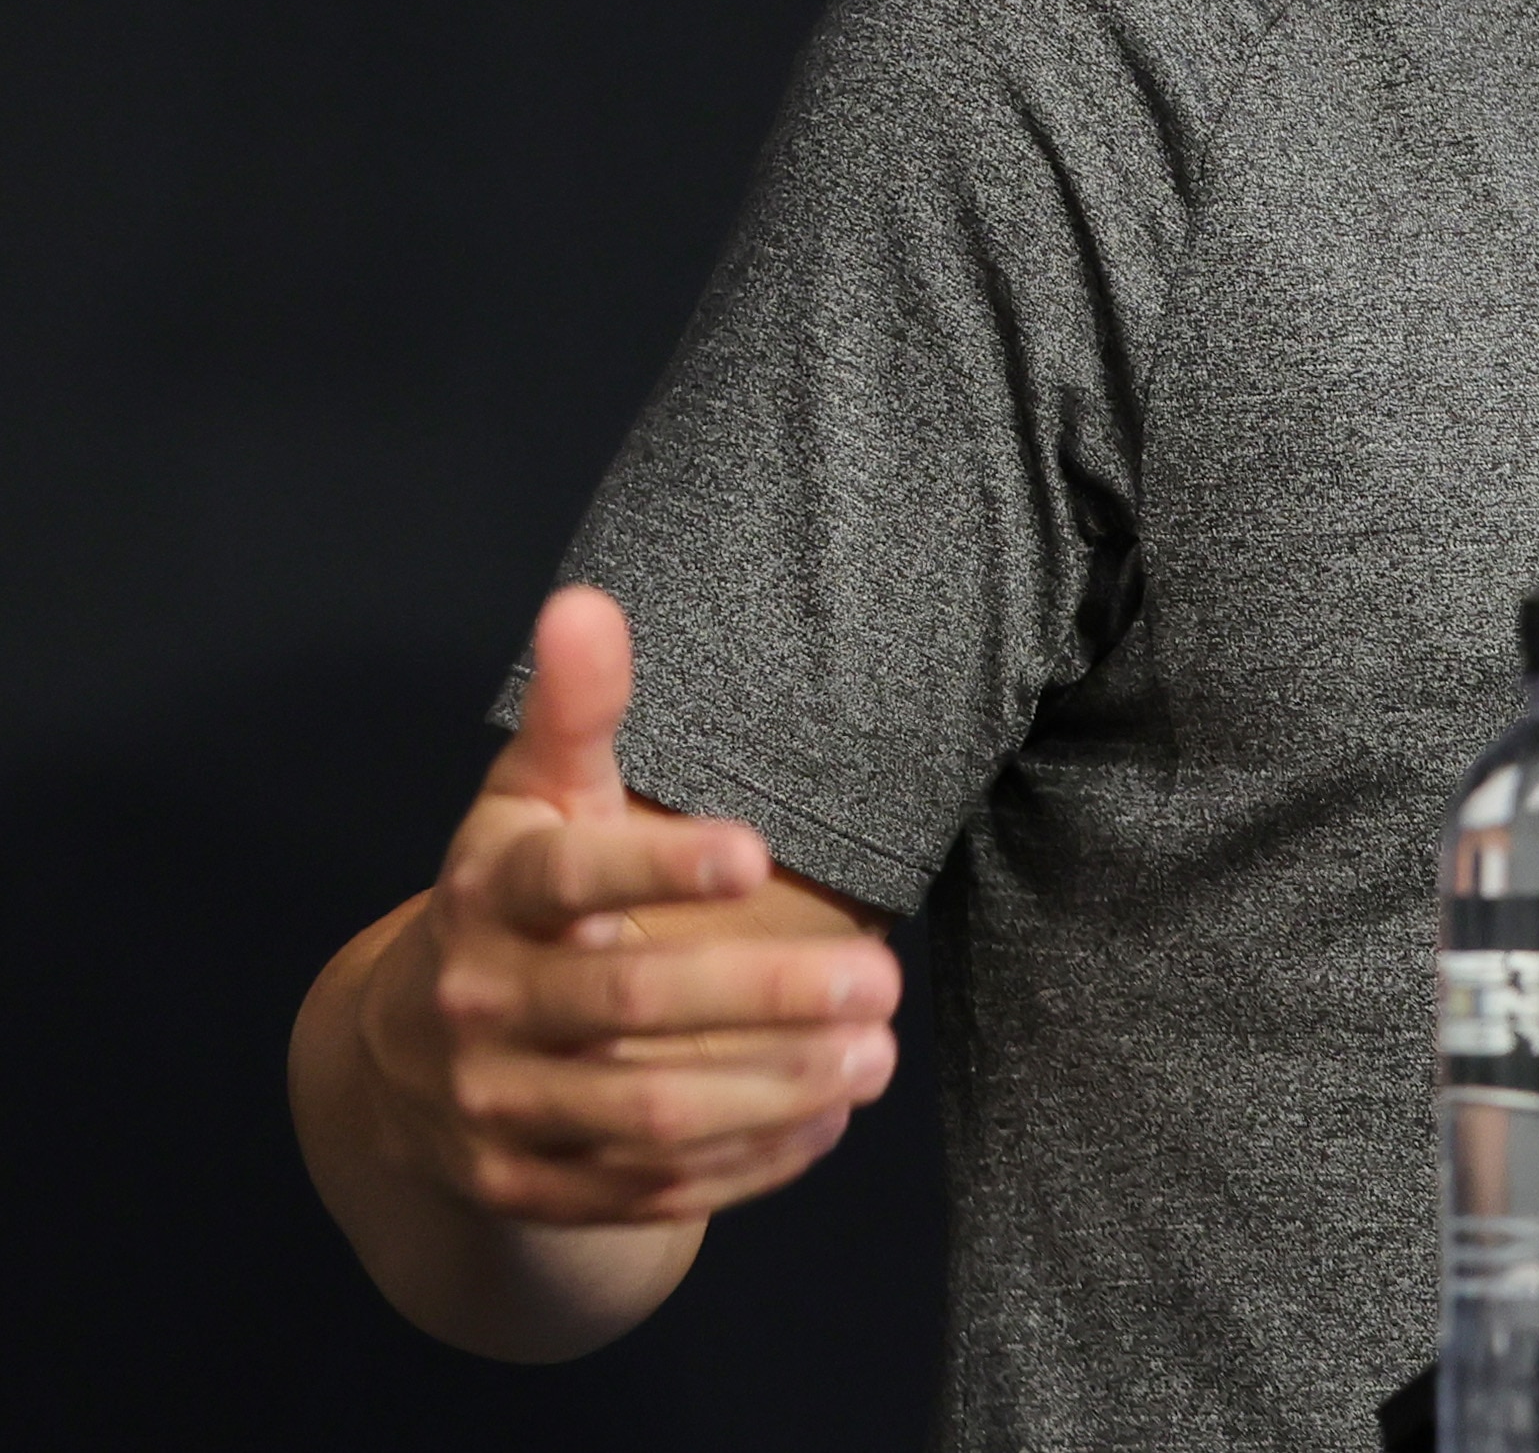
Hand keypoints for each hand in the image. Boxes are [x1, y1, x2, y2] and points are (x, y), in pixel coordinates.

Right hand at [356, 586, 901, 1224]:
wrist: (407, 1055)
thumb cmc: (514, 896)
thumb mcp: (531, 799)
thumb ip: (577, 710)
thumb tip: (587, 599)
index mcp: (487, 896)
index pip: (566, 881)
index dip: (658, 869)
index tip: (759, 853)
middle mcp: (478, 1006)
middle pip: (627, 1005)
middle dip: (764, 994)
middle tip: (882, 978)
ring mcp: (496, 1109)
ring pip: (645, 1113)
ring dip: (772, 1088)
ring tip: (878, 1054)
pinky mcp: (528, 1187)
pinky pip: (645, 1189)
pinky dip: (744, 1161)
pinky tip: (827, 1118)